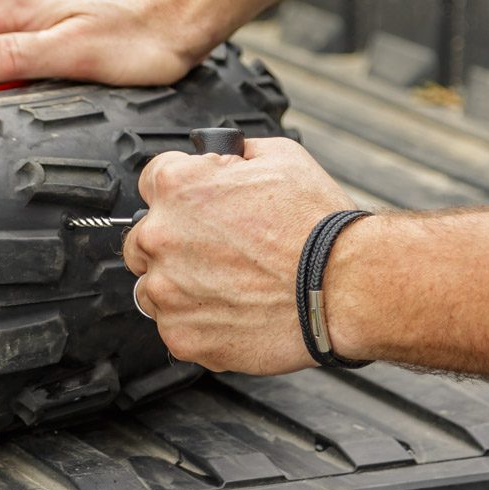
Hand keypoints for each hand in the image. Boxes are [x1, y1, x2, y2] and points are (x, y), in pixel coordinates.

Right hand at [0, 0, 216, 88]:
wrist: (181, 17)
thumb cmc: (138, 38)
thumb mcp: (72, 54)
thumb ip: (11, 55)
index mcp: (12, 1)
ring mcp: (31, 5)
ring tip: (24, 90)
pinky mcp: (50, 16)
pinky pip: (9, 39)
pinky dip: (12, 64)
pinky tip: (41, 79)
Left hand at [123, 137, 357, 373]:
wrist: (345, 285)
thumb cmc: (318, 226)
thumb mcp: (280, 157)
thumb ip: (235, 154)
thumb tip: (225, 156)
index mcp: (179, 188)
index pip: (151, 182)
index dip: (181, 194)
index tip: (197, 208)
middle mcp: (162, 237)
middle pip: (143, 238)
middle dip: (173, 242)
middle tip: (216, 253)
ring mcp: (168, 291)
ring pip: (153, 287)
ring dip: (180, 286)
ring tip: (228, 286)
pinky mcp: (182, 335)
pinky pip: (173, 327)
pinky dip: (197, 323)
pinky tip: (232, 312)